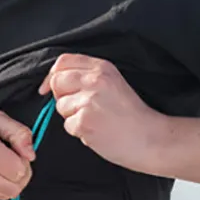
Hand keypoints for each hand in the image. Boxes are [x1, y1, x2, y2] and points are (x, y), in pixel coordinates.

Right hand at [0, 100, 34, 199]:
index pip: (18, 170)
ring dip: (10, 181)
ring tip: (1, 162)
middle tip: (14, 158)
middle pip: (13, 188)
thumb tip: (31, 154)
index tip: (17, 149)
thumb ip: (18, 133)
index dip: (24, 161)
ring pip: (4, 195)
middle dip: (21, 175)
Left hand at [38, 53, 165, 173]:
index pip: (63, 61)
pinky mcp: (85, 121)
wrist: (151, 138)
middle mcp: (94, 80)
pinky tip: (98, 132)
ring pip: (61, 107)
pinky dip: (79, 132)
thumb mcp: (114, 83)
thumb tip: (56, 81)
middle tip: (81, 109)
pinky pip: (68, 126)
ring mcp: (88, 100)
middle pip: (57, 82)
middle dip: (62, 97)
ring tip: (96, 121)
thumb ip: (89, 77)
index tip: (48, 88)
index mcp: (102, 68)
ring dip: (72, 117)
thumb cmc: (133, 115)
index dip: (52, 75)